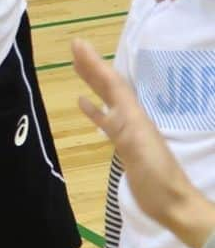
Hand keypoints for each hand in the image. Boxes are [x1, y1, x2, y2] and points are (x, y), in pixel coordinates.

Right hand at [73, 38, 214, 247]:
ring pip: (107, 99)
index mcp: (134, 116)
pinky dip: (93, 109)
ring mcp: (127, 130)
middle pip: (110, 86)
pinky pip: (104, 120)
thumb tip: (95, 104)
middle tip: (74, 47)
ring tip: (77, 66)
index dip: (96, 63)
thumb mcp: (136, 149)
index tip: (78, 45)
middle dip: (93, 66)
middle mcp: (131, 117)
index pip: (113, 83)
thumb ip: (118, 126)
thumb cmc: (156, 177)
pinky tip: (82, 102)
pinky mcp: (123, 144)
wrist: (172, 202)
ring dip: (92, 82)